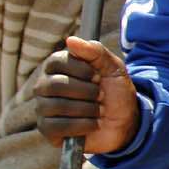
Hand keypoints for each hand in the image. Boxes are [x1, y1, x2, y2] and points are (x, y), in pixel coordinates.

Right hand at [36, 35, 139, 152]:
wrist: (125, 122)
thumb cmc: (115, 92)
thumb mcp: (113, 68)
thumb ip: (95, 52)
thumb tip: (70, 40)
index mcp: (57, 66)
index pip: (57, 62)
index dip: (82, 70)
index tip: (98, 77)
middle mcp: (45, 85)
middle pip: (55, 85)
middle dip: (86, 92)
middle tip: (101, 96)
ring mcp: (43, 107)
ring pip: (57, 106)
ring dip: (87, 109)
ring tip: (98, 111)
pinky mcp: (47, 129)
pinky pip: (56, 126)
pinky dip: (81, 125)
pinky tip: (93, 124)